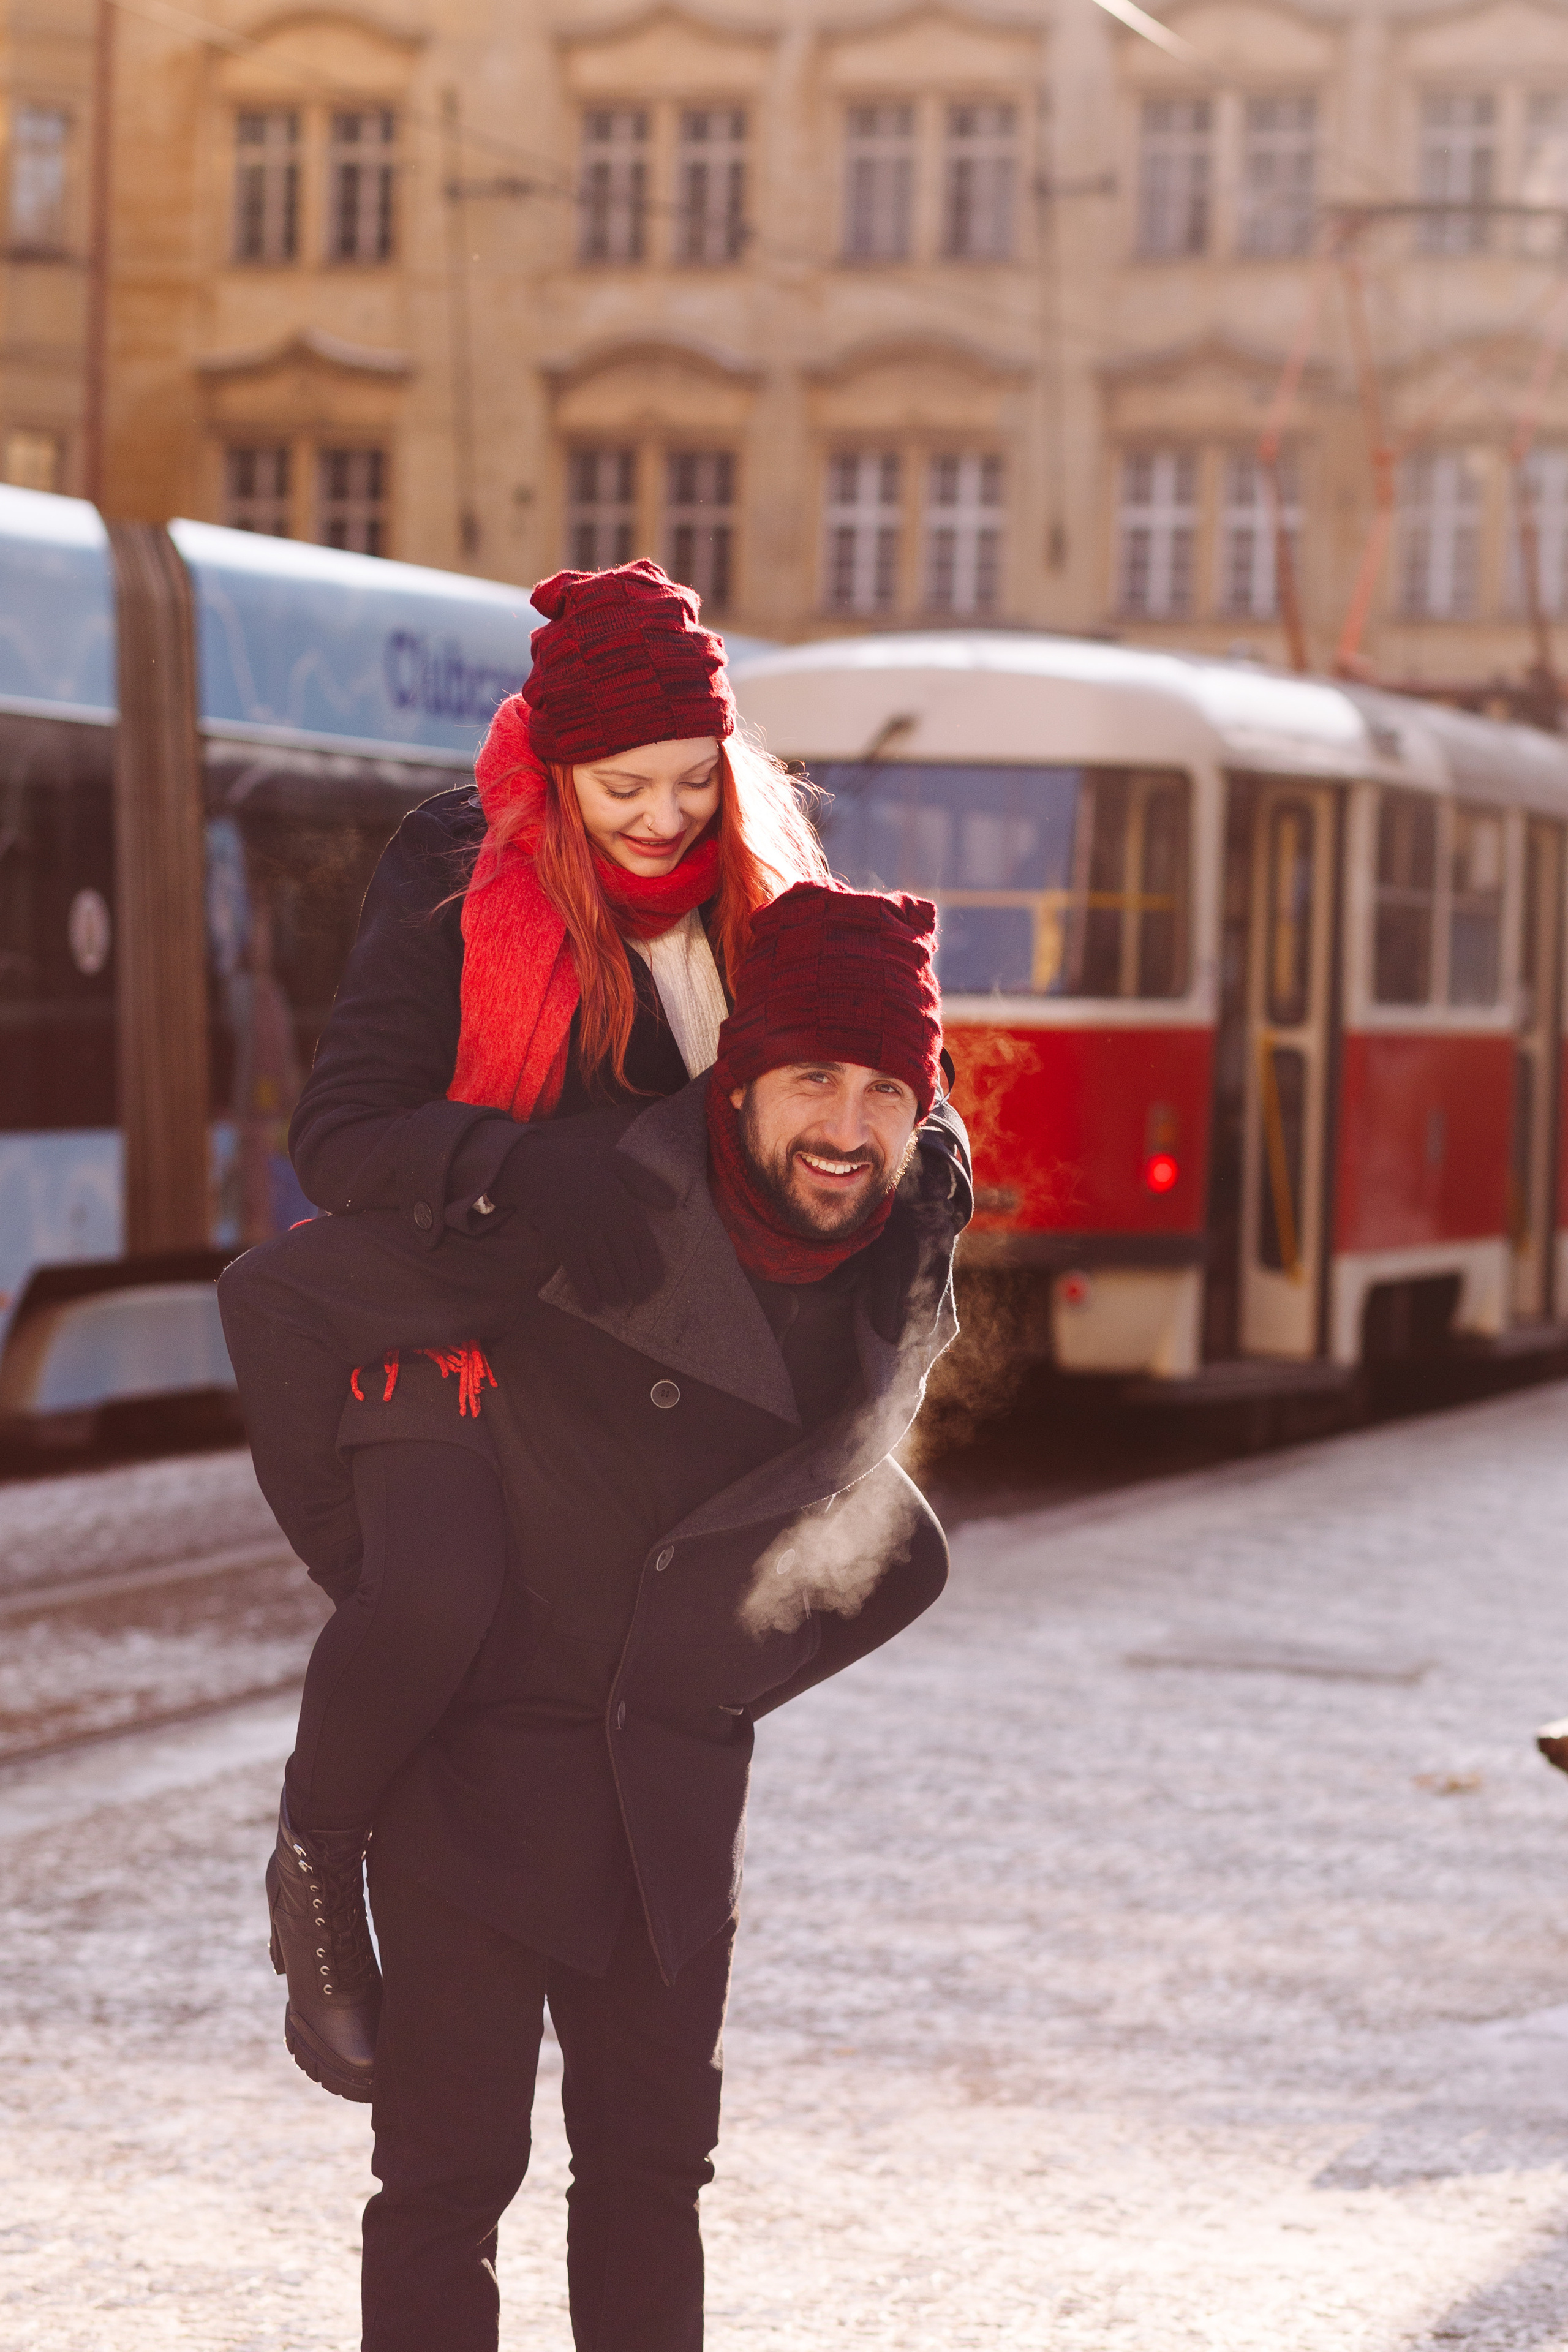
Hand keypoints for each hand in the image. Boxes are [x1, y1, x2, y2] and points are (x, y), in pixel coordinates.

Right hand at [493, 1126, 673, 1311]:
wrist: (532, 1163)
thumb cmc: (575, 1159)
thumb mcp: (615, 1159)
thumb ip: (644, 1181)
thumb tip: (673, 1202)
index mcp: (622, 1204)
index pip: (644, 1244)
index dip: (652, 1268)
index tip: (656, 1284)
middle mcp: (606, 1222)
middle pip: (627, 1263)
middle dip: (636, 1286)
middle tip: (640, 1299)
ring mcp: (584, 1234)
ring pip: (606, 1273)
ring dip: (614, 1293)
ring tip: (619, 1302)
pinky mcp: (562, 1242)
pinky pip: (578, 1273)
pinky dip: (587, 1292)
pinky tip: (593, 1306)